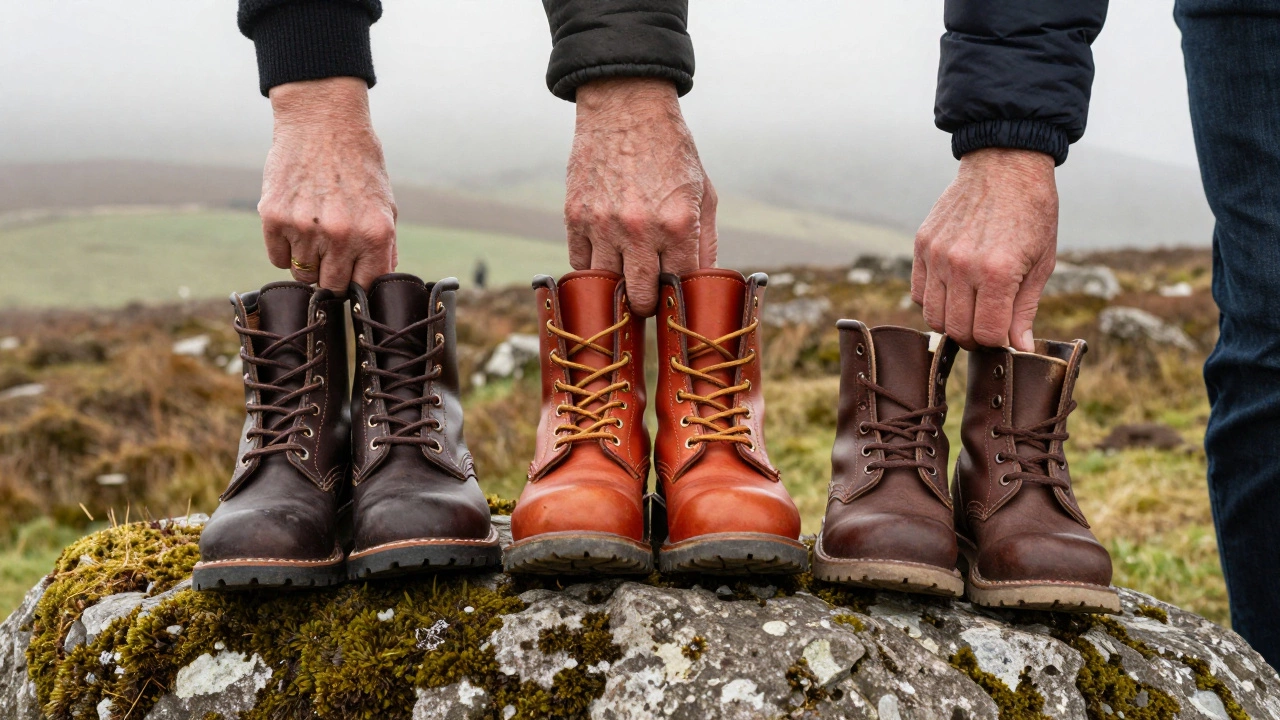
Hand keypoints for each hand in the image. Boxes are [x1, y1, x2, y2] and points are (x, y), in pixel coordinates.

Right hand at [259, 77, 396, 290]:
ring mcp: (306, 228)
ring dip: (307, 261)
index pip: (365, 286)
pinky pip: (278, 258)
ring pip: (303, 275)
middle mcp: (342, 235)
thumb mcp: (385, 204)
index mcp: (375, 233)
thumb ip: (384, 247)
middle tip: (330, 251)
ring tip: (313, 231)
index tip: (352, 272)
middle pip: (331, 286)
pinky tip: (295, 226)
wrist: (322, 121)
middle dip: (331, 274)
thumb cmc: (358, 162)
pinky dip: (285, 250)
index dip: (357, 281)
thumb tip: (378, 282)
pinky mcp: (275, 217)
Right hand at [565, 78, 716, 316]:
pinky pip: (580, 264)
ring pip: (606, 286)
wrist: (626, 106)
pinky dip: (592, 267)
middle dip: (648, 302)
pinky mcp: (575, 217)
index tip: (676, 298)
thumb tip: (702, 282)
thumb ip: (705, 241)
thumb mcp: (703, 192)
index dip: (679, 296)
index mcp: (678, 224)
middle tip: (649, 294)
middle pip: (641, 298)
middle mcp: (640, 229)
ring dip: (617, 287)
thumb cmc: (671, 150)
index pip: (680, 286)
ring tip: (625, 279)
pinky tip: (604, 258)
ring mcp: (603, 225)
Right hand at [912, 148, 1057, 351]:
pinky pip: (918, 291)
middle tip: (988, 325)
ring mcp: (938, 255)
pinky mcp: (922, 245)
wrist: (1006, 165)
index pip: (986, 334)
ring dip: (952, 321)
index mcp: (997, 273)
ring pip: (932, 316)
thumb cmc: (1032, 213)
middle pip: (957, 330)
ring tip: (970, 308)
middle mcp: (962, 266)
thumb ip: (1025, 309)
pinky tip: (953, 289)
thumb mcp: (1042, 263)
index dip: (997, 342)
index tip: (1004, 335)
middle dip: (974, 337)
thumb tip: (1020, 348)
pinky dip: (934, 300)